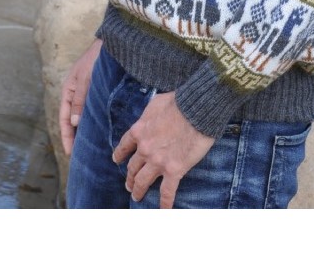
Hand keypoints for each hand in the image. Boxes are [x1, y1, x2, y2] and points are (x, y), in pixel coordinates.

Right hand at [58, 39, 102, 155]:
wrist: (111, 43)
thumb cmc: (96, 57)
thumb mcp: (85, 78)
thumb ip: (79, 100)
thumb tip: (73, 123)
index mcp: (67, 90)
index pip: (63, 118)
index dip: (66, 136)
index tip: (70, 152)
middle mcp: (75, 93)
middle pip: (71, 120)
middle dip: (74, 136)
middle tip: (80, 155)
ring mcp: (85, 92)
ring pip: (82, 115)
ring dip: (84, 129)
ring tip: (90, 146)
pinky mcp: (96, 90)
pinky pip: (92, 109)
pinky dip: (93, 120)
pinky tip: (100, 129)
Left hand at [112, 91, 213, 208]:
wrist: (196, 109)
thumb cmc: (178, 101)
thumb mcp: (156, 102)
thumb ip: (148, 114)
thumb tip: (149, 117)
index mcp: (139, 131)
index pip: (124, 146)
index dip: (120, 154)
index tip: (117, 160)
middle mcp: (145, 149)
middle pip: (133, 167)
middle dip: (130, 177)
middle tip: (129, 184)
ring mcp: (158, 162)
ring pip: (143, 181)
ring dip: (138, 190)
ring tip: (137, 196)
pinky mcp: (174, 170)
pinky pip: (167, 192)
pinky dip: (165, 204)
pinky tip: (164, 211)